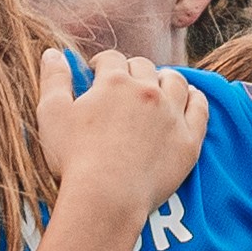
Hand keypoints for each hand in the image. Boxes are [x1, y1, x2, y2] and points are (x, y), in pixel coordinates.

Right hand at [37, 47, 207, 226]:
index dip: (101, 64)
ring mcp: (171, 114)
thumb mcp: (52, 115)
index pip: (111, 59)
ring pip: (175, 81)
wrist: (107, 198)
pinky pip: (199, 108)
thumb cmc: (74, 158)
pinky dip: (194, 98)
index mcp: (114, 82)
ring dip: (165, 79)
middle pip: (144, 67)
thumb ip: (53, 80)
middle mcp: (147, 91)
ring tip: (157, 87)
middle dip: (132, 71)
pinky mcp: (188, 139)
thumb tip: (52, 52)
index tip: (96, 74)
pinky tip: (190, 97)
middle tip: (123, 87)